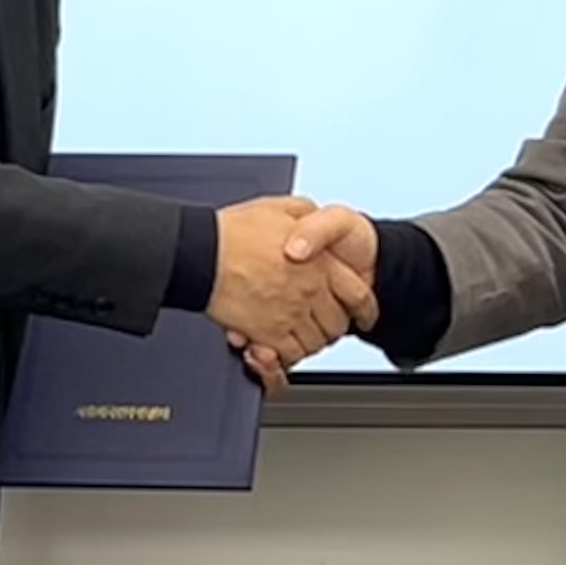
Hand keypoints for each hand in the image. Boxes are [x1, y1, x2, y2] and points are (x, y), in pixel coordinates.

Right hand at [208, 196, 366, 369]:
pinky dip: (288, 356)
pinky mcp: (268, 334)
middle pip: (337, 324)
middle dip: (332, 328)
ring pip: (315, 343)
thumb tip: (314, 219)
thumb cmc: (233, 232)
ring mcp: (290, 314)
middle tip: (323, 326)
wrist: (200, 252)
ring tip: (299, 336)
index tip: (363, 315)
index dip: (364, 309)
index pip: (358, 294)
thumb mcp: (280, 208)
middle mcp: (310, 291)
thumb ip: (306, 215)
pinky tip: (281, 347)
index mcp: (320, 263)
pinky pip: (290, 356)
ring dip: (310, 343)